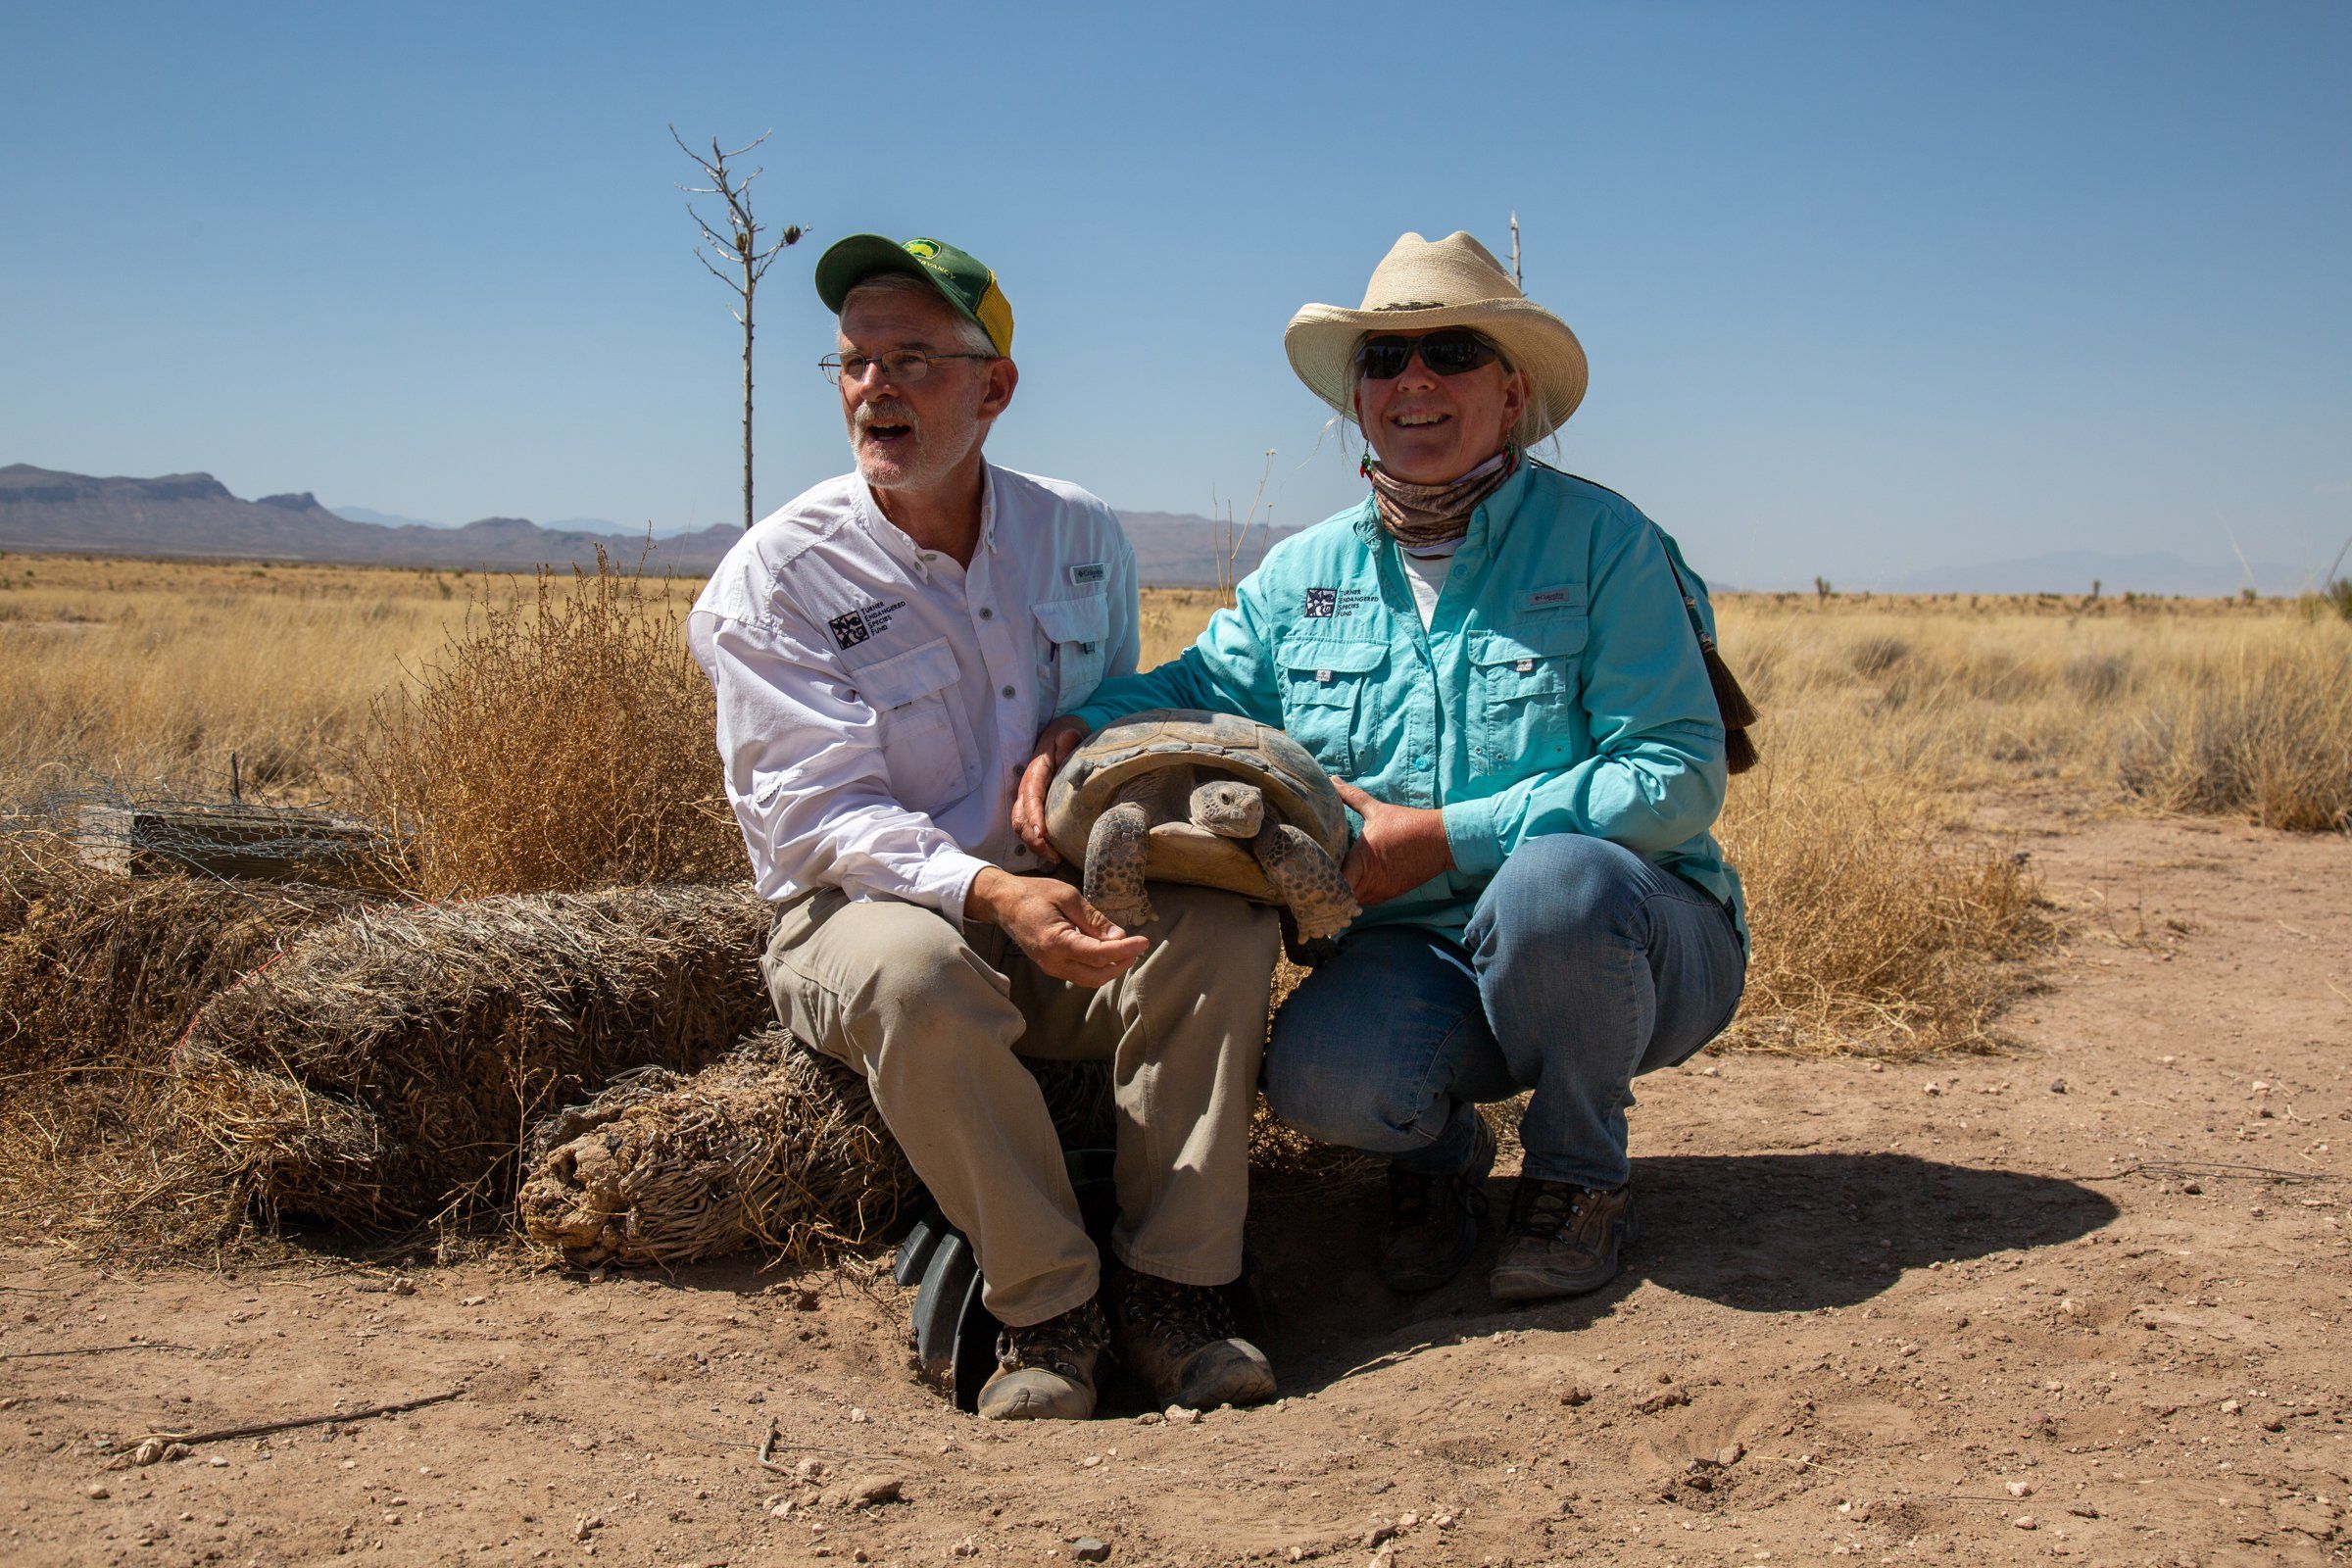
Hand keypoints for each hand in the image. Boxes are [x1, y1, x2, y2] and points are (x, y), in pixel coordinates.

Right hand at [967, 867, 1145, 986]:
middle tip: (1137, 946)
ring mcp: (1050, 967)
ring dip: (1111, 968)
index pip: (1100, 954)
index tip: (1144, 941)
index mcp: (1057, 942)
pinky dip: (1098, 967)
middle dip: (1121, 963)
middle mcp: (1053, 962)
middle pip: (1097, 975)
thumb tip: (1119, 936)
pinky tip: (1107, 950)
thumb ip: (1094, 919)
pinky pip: (1080, 974)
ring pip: (1089, 979)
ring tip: (1126, 949)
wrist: (1004, 903)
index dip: (1125, 949)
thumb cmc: (1035, 893)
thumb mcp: (1068, 896)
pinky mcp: (1051, 967)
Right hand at [1012, 716, 1091, 863]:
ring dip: (1034, 846)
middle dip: (1034, 840)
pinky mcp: (1030, 808)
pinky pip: (1027, 829)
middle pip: (1021, 819)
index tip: (1042, 834)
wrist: (1055, 739)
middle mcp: (1026, 789)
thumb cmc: (1062, 741)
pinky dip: (1036, 844)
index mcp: (1034, 774)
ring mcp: (1025, 800)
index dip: (1034, 817)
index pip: (1031, 798)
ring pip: (1020, 827)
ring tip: (1055, 859)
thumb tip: (1068, 738)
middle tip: (1053, 855)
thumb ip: (1066, 739)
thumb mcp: (1065, 735)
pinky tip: (1053, 854)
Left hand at [1332, 779, 1454, 906]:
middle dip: (1330, 886)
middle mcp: (1370, 880)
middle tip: (1320, 875)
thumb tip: (1332, 780)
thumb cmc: (1407, 824)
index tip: (1315, 866)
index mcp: (1362, 859)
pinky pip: (1367, 901)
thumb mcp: (1377, 809)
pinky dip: (1359, 895)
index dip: (1322, 876)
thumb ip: (1351, 796)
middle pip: (1340, 895)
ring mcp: (1381, 890)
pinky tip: (1353, 884)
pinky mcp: (1391, 895)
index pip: (1334, 880)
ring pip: (1353, 901)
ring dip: (1344, 893)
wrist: (1440, 841)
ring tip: (1333, 881)